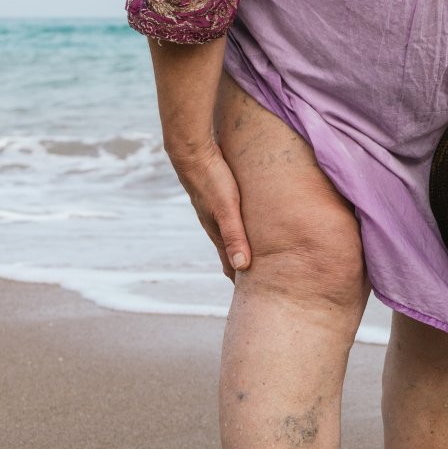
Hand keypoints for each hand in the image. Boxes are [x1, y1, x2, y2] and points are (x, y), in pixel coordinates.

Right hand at [166, 141, 250, 281]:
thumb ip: (235, 237)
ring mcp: (215, 211)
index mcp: (217, 231)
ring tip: (253, 261)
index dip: (240, 280)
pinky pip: (233, 219)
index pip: (230, 264)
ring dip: (241, 249)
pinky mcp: (219, 197)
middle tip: (257, 287)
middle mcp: (215, 224)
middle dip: (242, 269)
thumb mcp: (227, 209)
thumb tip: (242, 267)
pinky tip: (245, 226)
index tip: (252, 297)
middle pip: (231, 253)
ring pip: (231, 236)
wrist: (191, 151)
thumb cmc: (212, 179)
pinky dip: (240, 230)